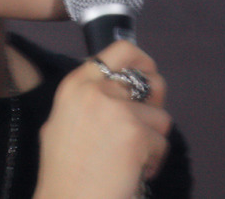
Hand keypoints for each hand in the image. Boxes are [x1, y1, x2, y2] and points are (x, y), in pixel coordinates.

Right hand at [34, 41, 171, 198]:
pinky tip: (134, 173)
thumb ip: (88, 101)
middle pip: (150, 79)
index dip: (142, 61)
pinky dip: (153, 161)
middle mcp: (96, 89)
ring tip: (133, 160)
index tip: (147, 75)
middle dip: (156, 101)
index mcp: (76, 84)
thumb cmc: (62, 172)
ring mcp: (117, 110)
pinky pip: (162, 143)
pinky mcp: (135, 133)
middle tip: (149, 121)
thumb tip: (117, 94)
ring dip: (153, 140)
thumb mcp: (62, 123)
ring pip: (160, 117)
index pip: (120, 51)